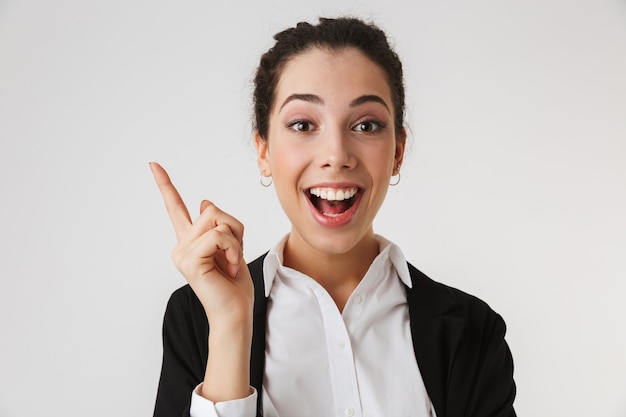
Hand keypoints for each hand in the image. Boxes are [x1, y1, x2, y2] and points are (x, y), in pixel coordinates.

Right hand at [149, 162, 253, 328]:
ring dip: (235, 241)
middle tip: (233, 257)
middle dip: (234, 230)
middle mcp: (181, 245)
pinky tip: (229, 268)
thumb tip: (204, 203)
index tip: (153, 165)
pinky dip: (233, 249)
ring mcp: (182, 253)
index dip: (165, 185)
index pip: (175, 208)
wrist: (235, 312)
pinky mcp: (188, 260)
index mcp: (190, 241)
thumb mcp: (232, 248)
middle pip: (211, 210)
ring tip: (230, 264)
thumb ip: (219, 227)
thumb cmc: (235, 285)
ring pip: (216, 220)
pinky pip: (218, 236)